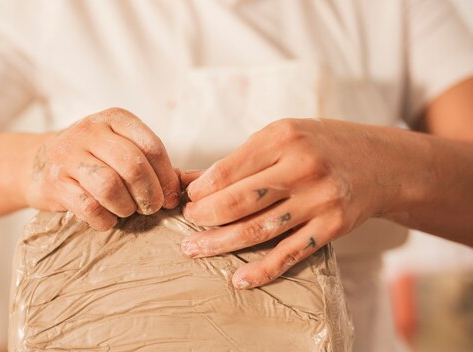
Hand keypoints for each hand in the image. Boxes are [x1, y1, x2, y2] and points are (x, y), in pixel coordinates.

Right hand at [24, 108, 179, 230]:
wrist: (38, 162)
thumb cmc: (91, 157)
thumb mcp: (118, 146)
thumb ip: (149, 161)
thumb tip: (179, 187)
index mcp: (114, 118)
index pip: (152, 146)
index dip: (167, 177)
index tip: (171, 196)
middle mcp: (89, 131)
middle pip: (133, 166)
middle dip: (149, 194)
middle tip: (152, 207)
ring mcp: (68, 155)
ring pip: (110, 186)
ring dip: (126, 207)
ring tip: (128, 211)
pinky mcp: (54, 182)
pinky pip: (89, 207)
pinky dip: (105, 220)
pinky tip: (107, 218)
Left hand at [181, 118, 402, 288]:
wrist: (381, 162)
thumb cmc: (320, 145)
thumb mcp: (281, 137)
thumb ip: (238, 160)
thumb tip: (188, 180)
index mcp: (283, 138)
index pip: (227, 171)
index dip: (201, 190)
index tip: (188, 199)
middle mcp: (302, 167)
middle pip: (239, 202)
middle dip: (204, 217)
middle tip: (187, 225)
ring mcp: (319, 199)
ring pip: (259, 230)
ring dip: (221, 244)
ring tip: (194, 250)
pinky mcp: (333, 226)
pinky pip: (291, 253)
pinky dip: (263, 269)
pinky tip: (239, 278)